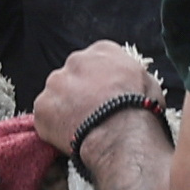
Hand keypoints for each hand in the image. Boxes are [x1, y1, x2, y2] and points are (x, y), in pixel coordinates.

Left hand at [39, 40, 158, 146]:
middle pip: (73, 76)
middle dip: (79, 94)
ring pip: (56, 96)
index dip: (100, 82)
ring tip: (81, 130)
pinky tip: (70, 138)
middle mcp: (75, 61)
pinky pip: (45, 118)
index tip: (104, 97)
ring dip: (64, 109)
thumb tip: (126, 84)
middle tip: (91, 115)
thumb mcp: (148, 81)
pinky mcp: (42, 107)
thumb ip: (129, 75)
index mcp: (102, 51)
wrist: (122, 135)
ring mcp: (55, 83)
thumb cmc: (140, 110)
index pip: (96, 61)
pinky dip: (54, 128)